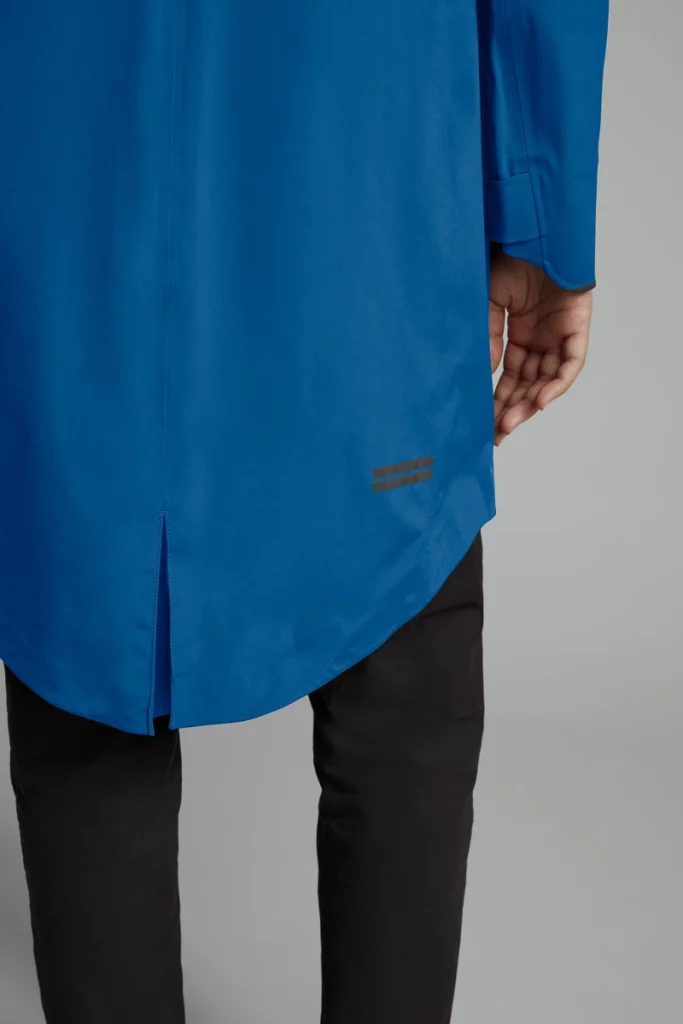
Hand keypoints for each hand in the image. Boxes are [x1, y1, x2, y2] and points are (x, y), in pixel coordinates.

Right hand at [489, 252, 593, 445]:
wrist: (531, 231)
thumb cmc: (508, 258)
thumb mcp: (487, 303)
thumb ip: (488, 338)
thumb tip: (485, 374)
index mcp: (518, 333)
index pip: (510, 376)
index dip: (498, 401)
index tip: (484, 424)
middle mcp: (540, 338)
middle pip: (528, 384)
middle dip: (512, 410)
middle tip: (497, 434)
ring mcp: (559, 333)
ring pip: (548, 379)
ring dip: (530, 403)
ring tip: (510, 423)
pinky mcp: (577, 326)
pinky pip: (570, 362)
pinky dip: (557, 382)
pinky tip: (539, 401)